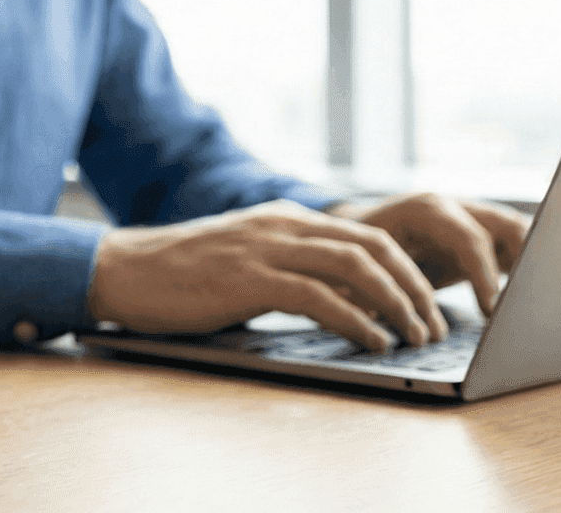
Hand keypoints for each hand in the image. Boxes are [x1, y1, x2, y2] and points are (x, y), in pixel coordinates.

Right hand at [86, 199, 449, 351]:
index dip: (408, 270)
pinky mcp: (249, 279)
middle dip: (414, 288)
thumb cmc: (182, 274)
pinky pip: (319, 297)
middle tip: (434, 326)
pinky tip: (373, 342)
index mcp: (285, 218)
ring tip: (414, 336)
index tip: (428, 306)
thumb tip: (340, 300)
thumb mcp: (245, 257)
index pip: (368, 235)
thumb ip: (288, 265)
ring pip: (356, 267)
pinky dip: (357, 321)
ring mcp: (266, 249)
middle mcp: (282, 225)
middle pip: (373, 247)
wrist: (125, 270)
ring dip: (396, 305)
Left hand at [331, 192, 532, 316]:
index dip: (484, 274)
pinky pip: (511, 245)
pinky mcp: (477, 235)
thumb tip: (398, 323)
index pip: (469, 237)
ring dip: (530, 262)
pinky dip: (523, 267)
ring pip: (516, 231)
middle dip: (525, 260)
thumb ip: (385, 288)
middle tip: (528, 302)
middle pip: (506, 225)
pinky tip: (527, 296)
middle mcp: (452, 207)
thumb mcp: (365, 265)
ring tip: (534, 300)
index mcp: (425, 210)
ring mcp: (468, 217)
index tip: (492, 309)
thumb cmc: (356, 249)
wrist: (352, 230)